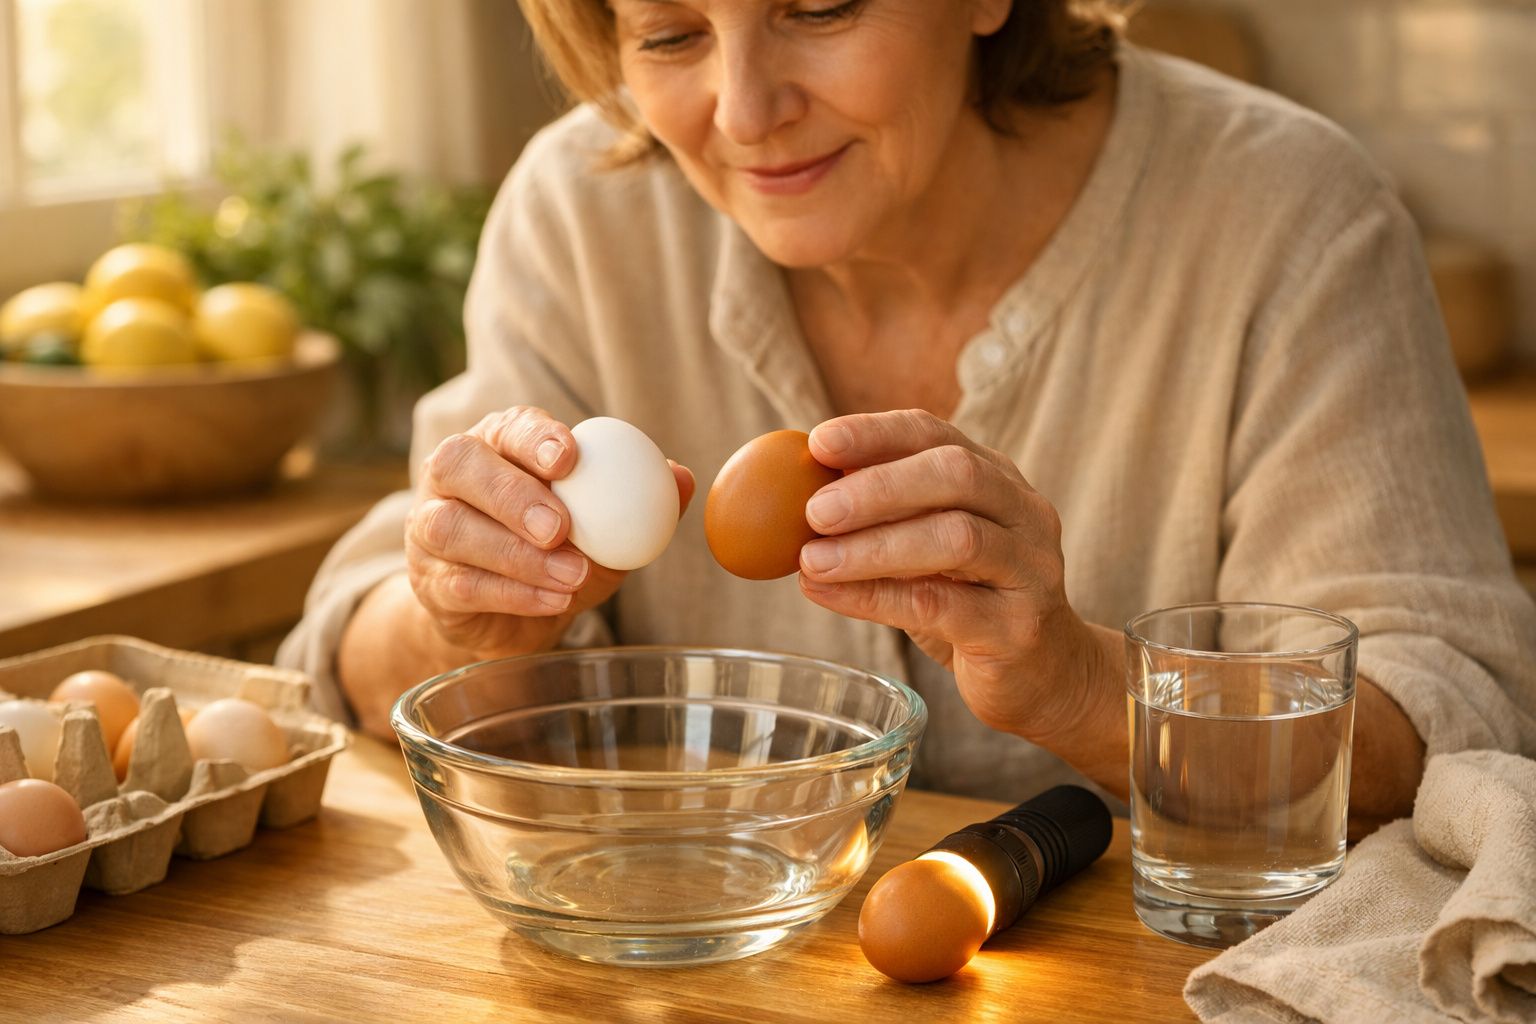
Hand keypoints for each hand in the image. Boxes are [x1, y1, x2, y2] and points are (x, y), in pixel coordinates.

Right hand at [406, 406, 694, 656]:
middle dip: (511, 493)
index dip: (535, 438)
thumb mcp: (606, 526)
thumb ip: (640, 501)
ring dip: (516, 555)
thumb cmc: (561, 551)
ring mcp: (428, 528)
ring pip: (452, 528)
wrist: (514, 616)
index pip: (510, 427)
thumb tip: (681, 477)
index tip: (570, 458)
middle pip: (461, 465)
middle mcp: (452, 476)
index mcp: (499, 444)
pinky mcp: (428, 582)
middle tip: (560, 528)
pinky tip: (553, 601)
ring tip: (570, 576)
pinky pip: (460, 583)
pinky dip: (511, 593)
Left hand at [796, 410, 1106, 741]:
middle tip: (814, 510)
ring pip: (954, 539)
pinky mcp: (1019, 628)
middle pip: (955, 475)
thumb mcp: (928, 551)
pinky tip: (830, 595)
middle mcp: (1023, 513)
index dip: (876, 434)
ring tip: (811, 560)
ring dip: (873, 547)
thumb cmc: (972, 604)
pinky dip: (875, 598)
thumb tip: (792, 497)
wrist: (1049, 678)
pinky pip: (941, 606)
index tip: (819, 443)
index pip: (936, 436)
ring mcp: (1029, 569)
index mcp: (997, 479)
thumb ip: (883, 519)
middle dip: (878, 487)